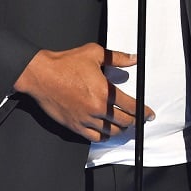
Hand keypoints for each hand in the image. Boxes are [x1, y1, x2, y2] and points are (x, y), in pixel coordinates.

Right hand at [14, 42, 154, 141]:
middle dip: (134, 121)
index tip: (149, 114)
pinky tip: (106, 133)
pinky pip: (93, 137)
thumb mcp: (95, 53)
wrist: (41, 75)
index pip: (131, 106)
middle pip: (123, 121)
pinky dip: (103, 137)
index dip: (143, 111)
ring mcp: (85, 119)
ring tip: (124, 127)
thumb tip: (133, 58)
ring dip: (120, 130)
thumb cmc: (65, 64)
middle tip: (138, 120)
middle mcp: (97, 108)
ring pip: (109, 131)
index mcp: (104, 92)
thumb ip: (117, 58)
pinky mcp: (74, 125)